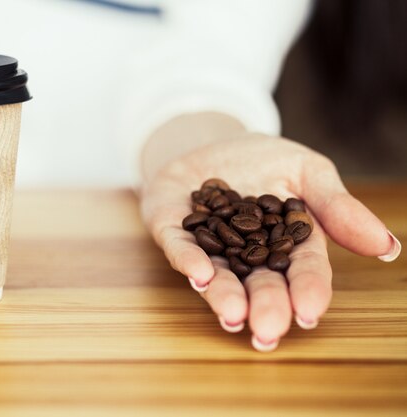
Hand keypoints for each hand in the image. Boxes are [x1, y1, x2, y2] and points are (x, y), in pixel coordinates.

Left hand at [140, 131, 400, 351]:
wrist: (211, 142)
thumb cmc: (263, 161)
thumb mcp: (308, 172)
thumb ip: (338, 207)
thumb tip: (388, 247)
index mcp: (285, 243)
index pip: (302, 270)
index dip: (306, 290)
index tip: (309, 312)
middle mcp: (246, 253)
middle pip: (259, 282)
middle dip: (265, 306)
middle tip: (268, 332)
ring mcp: (207, 244)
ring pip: (218, 275)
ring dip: (225, 297)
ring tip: (234, 316)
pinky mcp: (173, 230)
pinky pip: (179, 247)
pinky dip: (188, 260)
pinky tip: (200, 275)